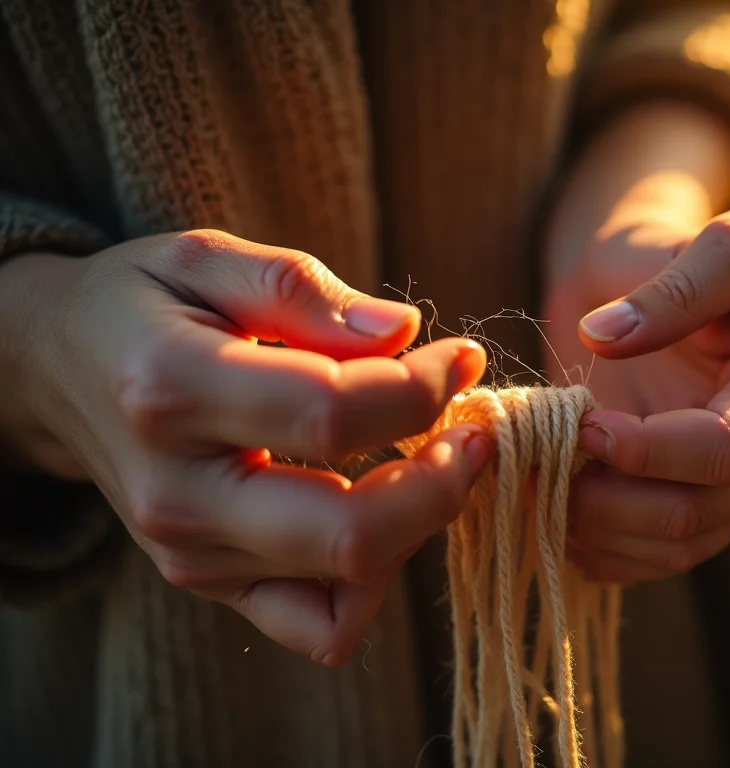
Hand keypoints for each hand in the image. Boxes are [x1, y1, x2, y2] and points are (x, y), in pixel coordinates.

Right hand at [5, 229, 491, 663]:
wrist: (57, 371)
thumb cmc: (141, 304)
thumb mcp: (206, 257)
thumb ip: (303, 292)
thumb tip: (404, 333)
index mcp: (172, 389)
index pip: (335, 414)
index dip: (426, 387)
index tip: (461, 356)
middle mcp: (177, 493)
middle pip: (351, 532)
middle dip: (446, 480)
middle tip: (474, 428)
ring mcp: (190, 554)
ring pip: (349, 583)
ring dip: (420, 523)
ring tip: (431, 458)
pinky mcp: (209, 584)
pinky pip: (321, 625)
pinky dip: (375, 581)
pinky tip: (384, 515)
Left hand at [543, 194, 729, 583]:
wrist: (688, 286)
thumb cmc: (705, 250)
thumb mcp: (719, 236)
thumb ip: (679, 282)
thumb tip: (608, 337)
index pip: (723, 449)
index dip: (643, 449)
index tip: (581, 422)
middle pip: (693, 512)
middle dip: (604, 495)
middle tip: (533, 458)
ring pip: (670, 548)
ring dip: (591, 525)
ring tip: (532, 477)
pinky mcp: (712, 517)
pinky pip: (654, 560)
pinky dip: (597, 546)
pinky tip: (553, 506)